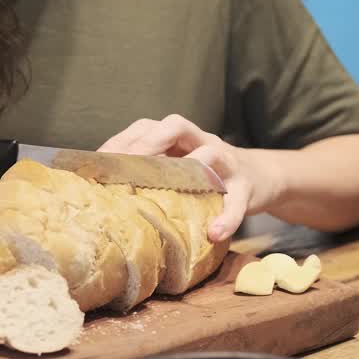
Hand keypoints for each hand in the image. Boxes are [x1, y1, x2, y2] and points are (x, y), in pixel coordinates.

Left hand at [98, 115, 277, 241]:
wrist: (259, 178)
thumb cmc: (205, 176)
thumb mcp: (178, 167)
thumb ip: (150, 171)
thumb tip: (103, 191)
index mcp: (178, 137)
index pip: (146, 127)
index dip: (121, 142)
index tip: (98, 162)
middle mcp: (202, 141)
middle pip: (176, 125)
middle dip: (149, 142)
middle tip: (127, 165)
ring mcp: (226, 161)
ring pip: (211, 153)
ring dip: (190, 168)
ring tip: (170, 187)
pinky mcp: (247, 187)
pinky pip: (237, 202)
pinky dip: (227, 217)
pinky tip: (214, 233)